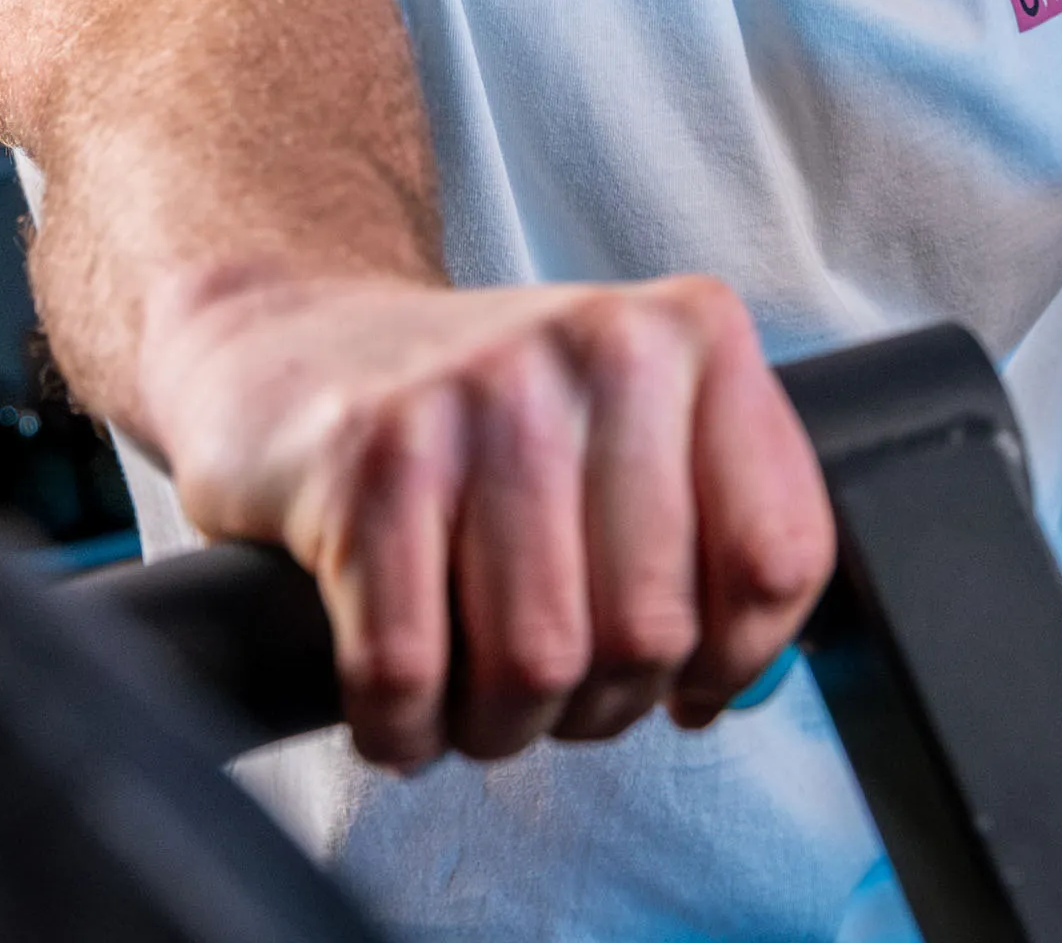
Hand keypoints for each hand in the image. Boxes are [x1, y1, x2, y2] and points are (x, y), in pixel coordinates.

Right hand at [137, 270, 833, 769]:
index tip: (682, 678)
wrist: (285, 352)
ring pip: (536, 663)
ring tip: (469, 695)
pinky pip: (407, 670)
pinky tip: (393, 699)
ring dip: (497, 725)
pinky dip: (400, 725)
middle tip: (547, 687)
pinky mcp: (368, 459)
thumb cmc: (471, 418)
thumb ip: (706, 530)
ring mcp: (478, 395)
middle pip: (651, 632)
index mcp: (690, 334)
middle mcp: (598, 346)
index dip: (732, 659)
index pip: (777, 555)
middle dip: (596, 704)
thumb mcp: (620, 426)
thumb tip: (727, 691)